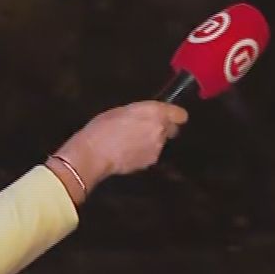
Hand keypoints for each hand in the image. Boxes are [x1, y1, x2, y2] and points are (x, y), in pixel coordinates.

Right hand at [49, 101, 187, 203]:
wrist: (95, 154)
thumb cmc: (103, 126)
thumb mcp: (122, 111)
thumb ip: (142, 113)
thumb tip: (149, 117)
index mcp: (154, 112)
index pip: (180, 115)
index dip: (174, 115)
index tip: (167, 116)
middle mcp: (160, 130)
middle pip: (171, 129)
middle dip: (162, 128)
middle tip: (145, 128)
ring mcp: (157, 148)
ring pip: (161, 142)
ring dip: (152, 141)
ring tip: (132, 142)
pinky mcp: (151, 162)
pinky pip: (152, 154)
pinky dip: (144, 152)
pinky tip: (128, 153)